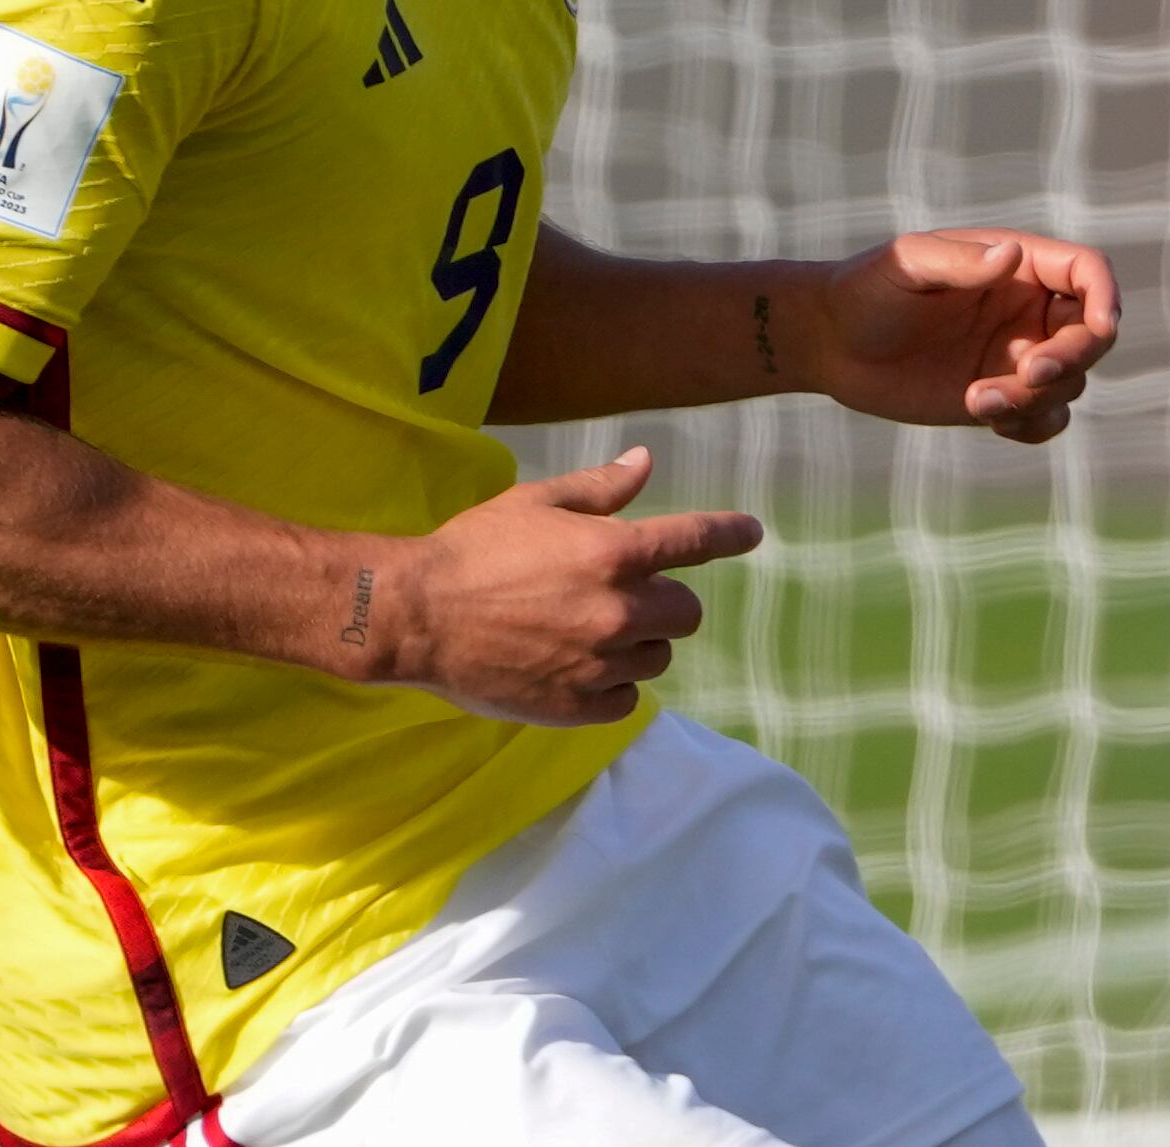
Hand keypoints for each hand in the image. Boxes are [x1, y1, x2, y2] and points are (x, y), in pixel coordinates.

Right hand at [378, 447, 760, 725]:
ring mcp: (604, 664)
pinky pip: (628, 699)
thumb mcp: (535, 503)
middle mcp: (621, 610)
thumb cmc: (474, 549)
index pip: (695, 541)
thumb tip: (646, 462)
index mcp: (615, 552)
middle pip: (686, 612)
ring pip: (658, 656)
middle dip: (663, 600)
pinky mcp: (581, 707)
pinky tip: (574, 666)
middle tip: (618, 594)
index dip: (729, 533)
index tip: (751, 532)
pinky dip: (611, 684)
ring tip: (585, 631)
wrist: (418, 616)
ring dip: (637, 643)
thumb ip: (599, 488)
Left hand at [806, 228, 1117, 443]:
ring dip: (1035, 398)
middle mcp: (1026, 308)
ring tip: (974, 400)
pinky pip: (1046, 418)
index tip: (1099, 327)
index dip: (1106, 296)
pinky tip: (986, 418)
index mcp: (1015, 264)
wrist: (830, 342)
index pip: (1087, 271)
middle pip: (1091, 333)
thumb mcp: (906, 266)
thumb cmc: (865, 290)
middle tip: (1026, 374)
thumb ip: (959, 262)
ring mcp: (1017, 354)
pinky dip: (1033, 425)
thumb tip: (1010, 256)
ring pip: (1070, 382)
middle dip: (1072, 357)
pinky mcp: (1001, 396)